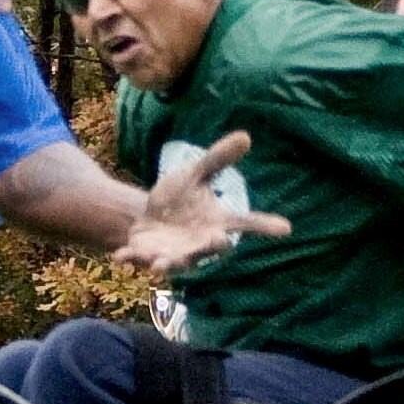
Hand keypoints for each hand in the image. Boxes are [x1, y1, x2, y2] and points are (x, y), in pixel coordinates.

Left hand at [112, 131, 290, 275]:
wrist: (148, 216)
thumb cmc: (180, 198)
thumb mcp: (195, 175)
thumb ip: (217, 160)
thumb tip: (246, 136)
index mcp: (216, 223)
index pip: (245, 224)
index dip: (264, 225)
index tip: (285, 227)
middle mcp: (198, 244)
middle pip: (209, 249)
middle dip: (212, 247)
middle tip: (220, 240)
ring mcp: (172, 254)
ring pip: (173, 263)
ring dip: (166, 265)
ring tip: (159, 267)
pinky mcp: (146, 255)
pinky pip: (138, 259)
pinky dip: (130, 259)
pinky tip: (119, 256)